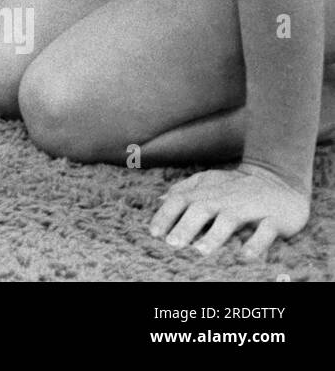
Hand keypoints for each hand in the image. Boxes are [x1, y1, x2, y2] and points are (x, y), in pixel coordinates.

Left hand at [149, 163, 309, 260]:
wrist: (280, 177)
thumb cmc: (236, 185)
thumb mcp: (209, 182)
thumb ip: (185, 190)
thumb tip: (160, 199)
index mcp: (207, 191)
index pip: (180, 200)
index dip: (166, 215)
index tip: (153, 233)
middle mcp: (225, 198)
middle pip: (201, 209)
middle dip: (185, 226)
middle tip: (172, 244)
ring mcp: (250, 207)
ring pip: (230, 220)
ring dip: (214, 236)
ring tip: (200, 251)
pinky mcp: (275, 218)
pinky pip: (265, 231)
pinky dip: (255, 243)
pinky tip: (245, 257)